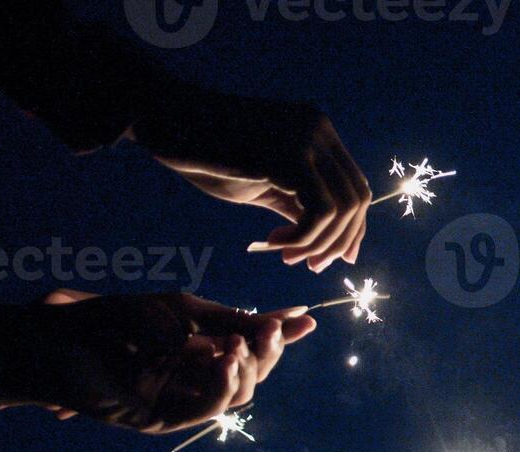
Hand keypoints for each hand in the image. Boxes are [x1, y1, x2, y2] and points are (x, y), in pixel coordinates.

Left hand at [8, 291, 315, 434]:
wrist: (58, 340)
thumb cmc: (112, 320)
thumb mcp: (182, 312)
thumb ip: (231, 320)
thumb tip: (289, 320)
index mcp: (200, 351)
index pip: (251, 347)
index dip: (278, 336)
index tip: (306, 319)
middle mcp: (193, 378)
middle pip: (252, 375)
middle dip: (268, 353)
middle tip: (270, 331)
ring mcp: (178, 400)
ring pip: (235, 397)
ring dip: (246, 372)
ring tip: (239, 345)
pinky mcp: (161, 418)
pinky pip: (204, 410)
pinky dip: (221, 387)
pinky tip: (226, 362)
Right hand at [127, 85, 370, 271]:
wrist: (162, 118)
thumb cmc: (206, 153)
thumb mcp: (262, 183)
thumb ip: (297, 206)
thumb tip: (330, 243)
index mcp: (318, 132)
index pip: (355, 188)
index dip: (349, 229)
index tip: (324, 258)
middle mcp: (319, 129)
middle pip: (357, 199)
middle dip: (337, 242)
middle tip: (305, 265)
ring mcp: (307, 138)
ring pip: (342, 209)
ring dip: (317, 244)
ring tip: (283, 255)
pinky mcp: (289, 153)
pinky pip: (319, 210)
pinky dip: (304, 237)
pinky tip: (273, 243)